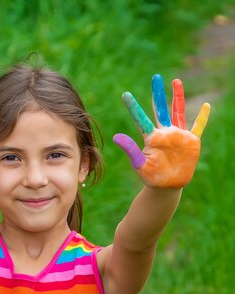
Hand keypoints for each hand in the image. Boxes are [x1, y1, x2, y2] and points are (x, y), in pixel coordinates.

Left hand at [113, 74, 209, 188]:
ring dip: (178, 97)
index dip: (133, 107)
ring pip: (178, 112)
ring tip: (175, 81)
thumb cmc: (151, 177)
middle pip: (161, 109)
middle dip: (158, 93)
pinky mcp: (191, 142)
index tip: (125, 95)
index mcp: (151, 137)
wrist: (166, 187)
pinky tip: (206, 105)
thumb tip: (116, 136)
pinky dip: (202, 117)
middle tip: (155, 77)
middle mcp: (164, 133)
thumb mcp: (139, 164)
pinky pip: (198, 127)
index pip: (141, 119)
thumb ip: (130, 149)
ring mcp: (178, 136)